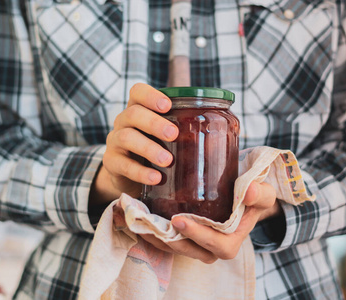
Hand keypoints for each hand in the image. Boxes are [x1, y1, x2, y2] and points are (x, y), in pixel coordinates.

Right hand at [90, 83, 178, 204]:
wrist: (130, 177)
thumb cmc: (156, 151)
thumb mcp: (167, 137)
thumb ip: (188, 129)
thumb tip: (233, 127)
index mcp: (139, 110)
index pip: (137, 92)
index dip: (151, 95)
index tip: (168, 104)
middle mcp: (123, 122)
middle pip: (133, 113)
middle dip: (153, 123)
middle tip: (174, 134)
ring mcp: (114, 142)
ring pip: (126, 137)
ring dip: (148, 148)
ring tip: (167, 161)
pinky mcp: (111, 163)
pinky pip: (122, 165)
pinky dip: (140, 172)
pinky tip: (156, 178)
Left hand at [141, 181, 280, 262]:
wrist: (240, 197)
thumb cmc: (252, 196)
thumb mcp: (263, 193)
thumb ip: (259, 193)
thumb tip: (249, 191)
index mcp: (231, 241)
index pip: (216, 245)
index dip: (197, 236)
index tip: (179, 220)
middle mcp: (212, 249)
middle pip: (189, 250)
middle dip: (171, 239)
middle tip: (154, 223)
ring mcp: (195, 245)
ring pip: (174, 248)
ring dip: (157, 238)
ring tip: (141, 222)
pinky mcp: (183, 238)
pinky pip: (166, 242)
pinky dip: (152, 233)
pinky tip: (140, 220)